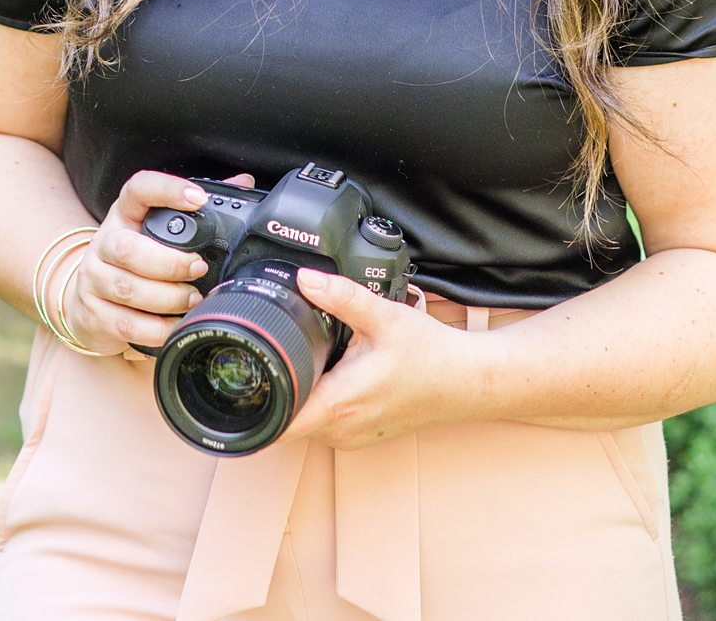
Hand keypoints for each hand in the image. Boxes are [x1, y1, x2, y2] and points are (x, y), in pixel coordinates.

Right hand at [60, 168, 255, 357]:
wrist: (89, 300)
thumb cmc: (135, 261)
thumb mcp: (157, 232)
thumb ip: (196, 211)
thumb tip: (243, 184)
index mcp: (124, 216)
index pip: (138, 190)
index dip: (166, 190)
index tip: (197, 198)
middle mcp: (103, 244)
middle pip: (126, 248)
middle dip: (169, 263)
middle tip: (199, 268)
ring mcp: (93, 279)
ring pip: (127, 289)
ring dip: (167, 299)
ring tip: (192, 301)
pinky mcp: (92, 313)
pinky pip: (125, 325)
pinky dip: (155, 330)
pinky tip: (174, 327)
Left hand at [273, 267, 477, 450]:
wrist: (467, 381)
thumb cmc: (431, 355)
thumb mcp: (383, 316)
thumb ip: (341, 295)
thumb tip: (304, 278)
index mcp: (340, 404)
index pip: (278, 422)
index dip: (256, 403)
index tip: (249, 376)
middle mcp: (342, 429)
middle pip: (284, 419)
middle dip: (276, 388)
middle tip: (279, 353)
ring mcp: (351, 437)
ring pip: (303, 422)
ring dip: (299, 395)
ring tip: (311, 361)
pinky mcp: (360, 435)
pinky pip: (324, 423)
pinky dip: (319, 401)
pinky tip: (332, 375)